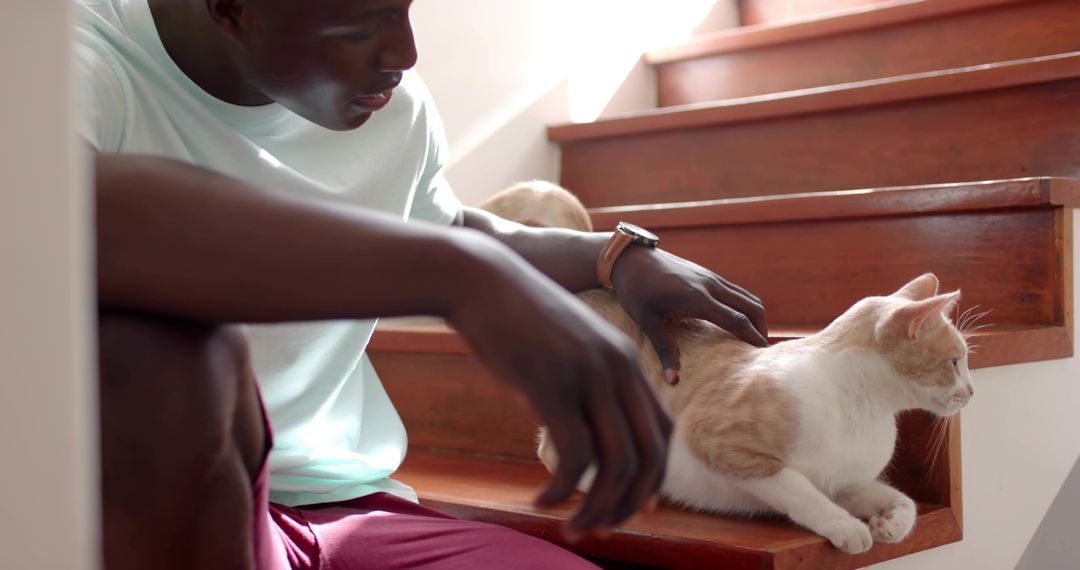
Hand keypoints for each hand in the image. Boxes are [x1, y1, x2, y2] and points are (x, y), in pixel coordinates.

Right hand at [446, 234, 672, 540]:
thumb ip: (586, 384)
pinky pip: (574, 455)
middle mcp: (618, 368)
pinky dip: (562, 490)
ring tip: (573, 526)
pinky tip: (542, 500)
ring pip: (617, 462)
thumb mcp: (567, 348)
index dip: (655, 476)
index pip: (663, 432)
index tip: (636, 505)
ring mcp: (588, 376)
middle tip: (601, 526)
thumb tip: (587, 432)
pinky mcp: (552, 385)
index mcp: (627, 360)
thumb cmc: (517, 319)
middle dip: (631, 502)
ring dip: (598, 507)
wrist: (480, 280)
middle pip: (650, 454)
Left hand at [610, 246, 767, 383]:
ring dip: (756, 317)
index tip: (763, 356)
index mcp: (697, 298)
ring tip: (754, 339)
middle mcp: (710, 285)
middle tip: (762, 352)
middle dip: (762, 329)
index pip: (737, 320)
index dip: (754, 338)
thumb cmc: (635, 290)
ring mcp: (711, 277)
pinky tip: (739, 322)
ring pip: (747, 297)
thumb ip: (664, 350)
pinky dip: (746, 307)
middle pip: (752, 307)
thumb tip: (673, 380)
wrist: (630, 257)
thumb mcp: (647, 321)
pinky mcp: (707, 274)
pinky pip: (736, 291)